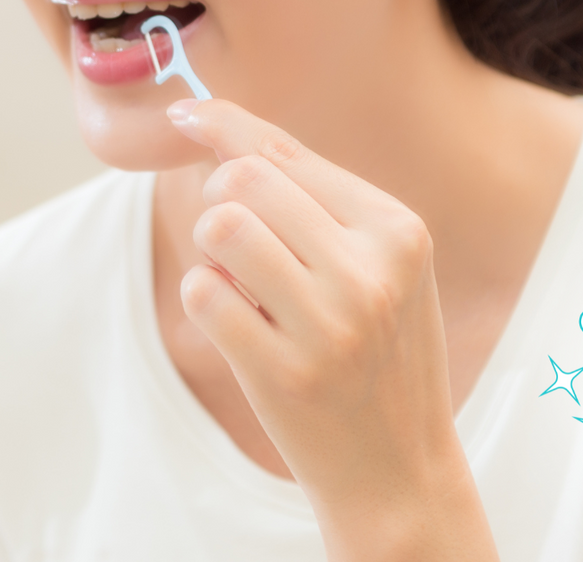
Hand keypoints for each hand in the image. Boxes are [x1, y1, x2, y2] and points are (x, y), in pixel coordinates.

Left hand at [166, 99, 494, 561]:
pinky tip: (240, 328)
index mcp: (398, 229)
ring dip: (210, 252)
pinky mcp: (286, 373)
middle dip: (218, 201)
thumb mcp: (377, 267)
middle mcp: (371, 269)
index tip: (183, 112)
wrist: (399, 470)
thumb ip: (311, 197)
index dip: (222, 124)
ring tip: (241, 285)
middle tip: (234, 245)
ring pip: (219, 228)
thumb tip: (218, 123)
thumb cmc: (376, 353)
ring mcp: (331, 324)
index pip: (284, 151)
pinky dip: (205, 303)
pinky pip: (203, 296)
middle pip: (242, 180)